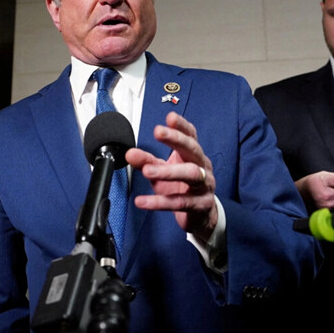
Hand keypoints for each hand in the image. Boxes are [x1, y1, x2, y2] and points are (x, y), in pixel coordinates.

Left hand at [125, 112, 216, 241]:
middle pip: (193, 150)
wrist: (201, 216)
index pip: (191, 136)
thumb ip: (146, 161)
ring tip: (146, 171)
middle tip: (158, 132)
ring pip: (191, 174)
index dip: (182, 126)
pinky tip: (143, 201)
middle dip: (176, 139)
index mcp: (193, 156)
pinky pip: (180, 202)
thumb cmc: (182, 188)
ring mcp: (204, 186)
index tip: (170, 117)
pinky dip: (160, 202)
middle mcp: (202, 167)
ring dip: (168, 171)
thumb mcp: (162, 172)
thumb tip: (129, 153)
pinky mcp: (200, 205)